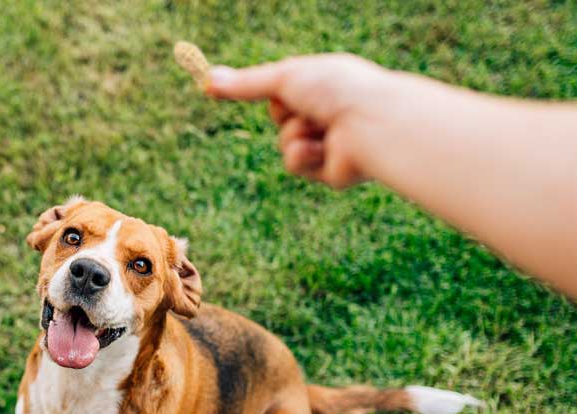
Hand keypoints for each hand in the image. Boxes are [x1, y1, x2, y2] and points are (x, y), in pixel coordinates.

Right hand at [207, 54, 394, 188]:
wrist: (369, 124)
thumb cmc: (335, 90)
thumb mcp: (284, 79)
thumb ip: (246, 84)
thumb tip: (206, 79)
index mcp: (324, 85)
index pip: (284, 91)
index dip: (273, 92)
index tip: (239, 90)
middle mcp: (328, 113)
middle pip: (281, 119)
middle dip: (285, 114)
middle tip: (303, 106)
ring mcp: (330, 143)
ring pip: (285, 144)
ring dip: (294, 135)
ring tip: (320, 128)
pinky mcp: (331, 172)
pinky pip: (296, 166)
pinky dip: (303, 156)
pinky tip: (323, 150)